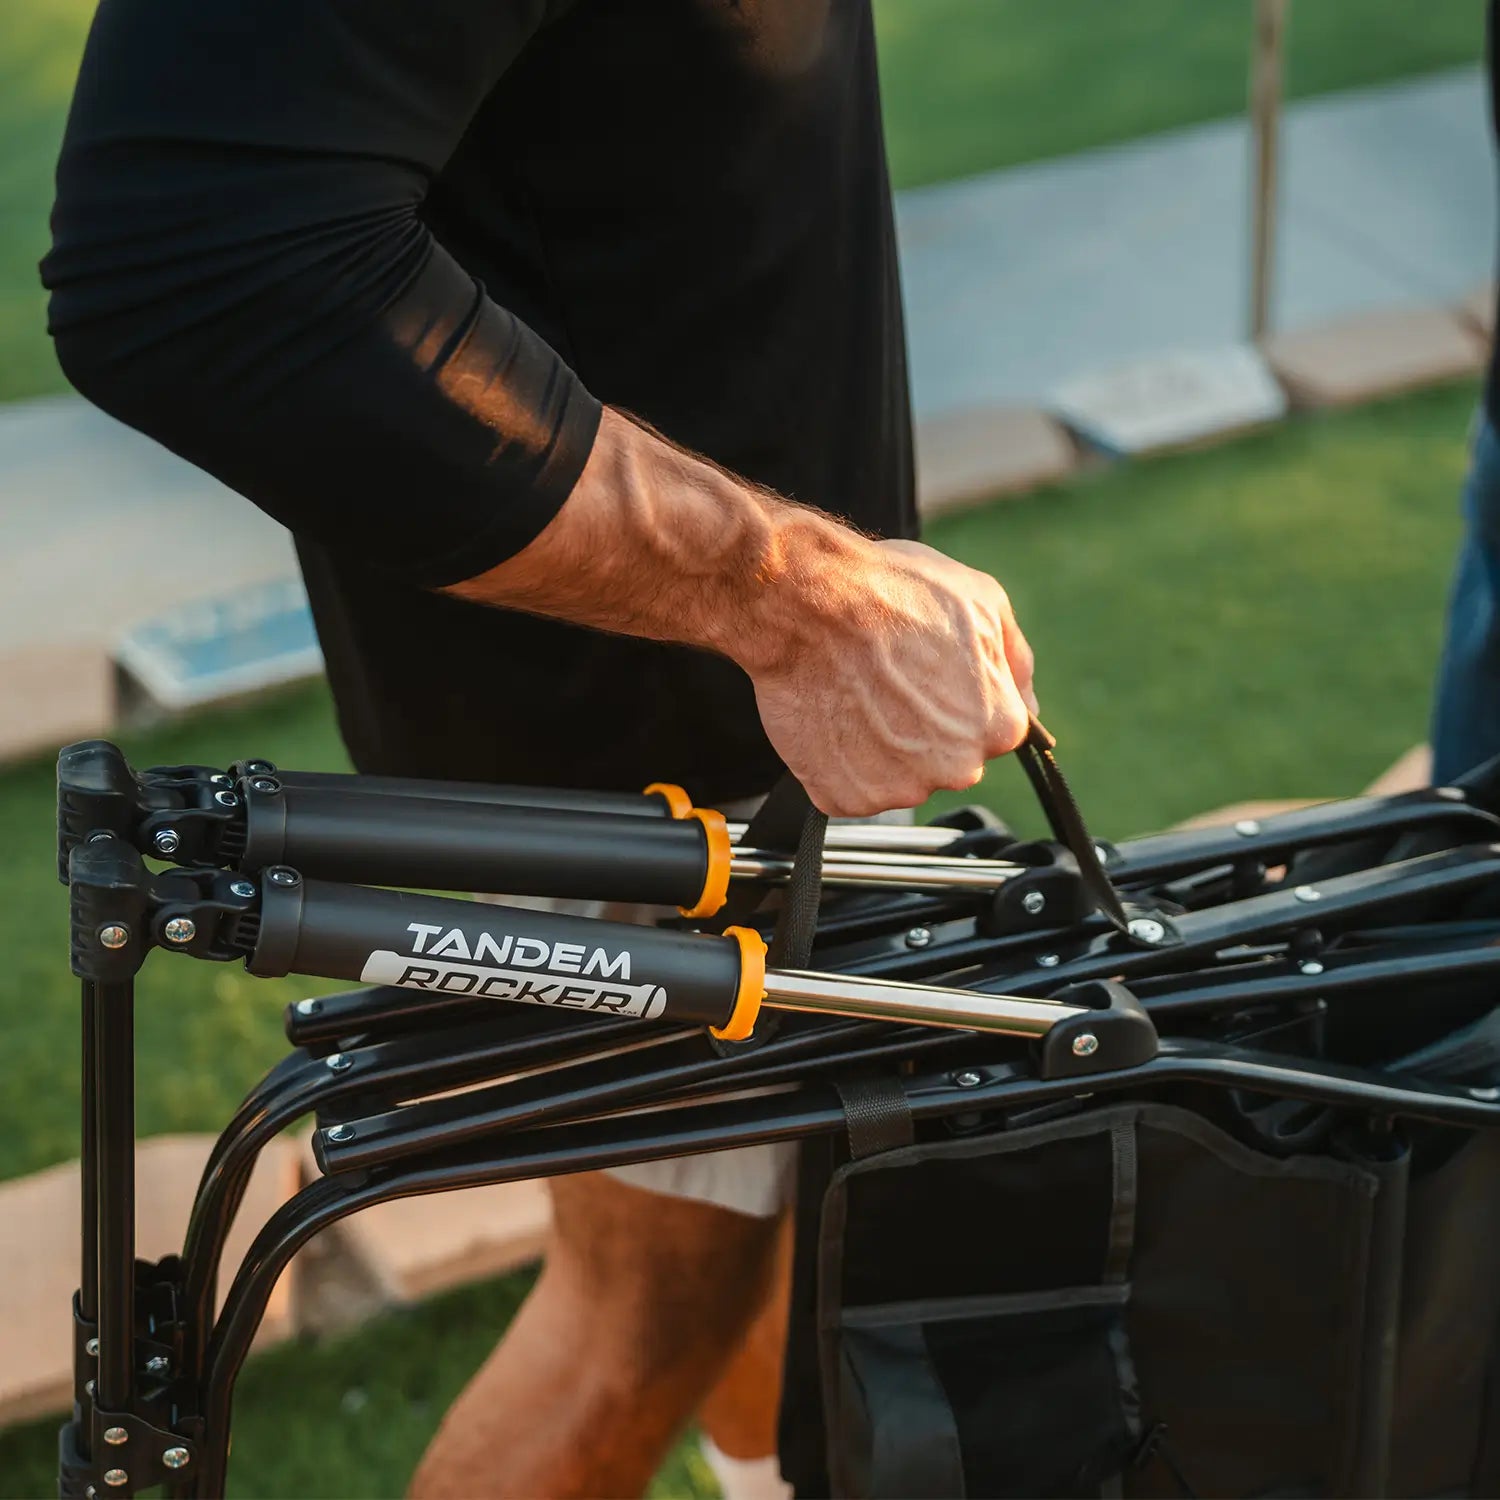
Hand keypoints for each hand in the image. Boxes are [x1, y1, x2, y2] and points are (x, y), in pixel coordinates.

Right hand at [744, 536, 1037, 817]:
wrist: (806, 603)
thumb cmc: (890, 593)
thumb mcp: (982, 600)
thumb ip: (1015, 662)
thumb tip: (1027, 700)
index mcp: (997, 726)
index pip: (991, 731)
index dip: (958, 699)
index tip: (928, 676)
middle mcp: (955, 768)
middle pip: (945, 760)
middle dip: (921, 728)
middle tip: (889, 683)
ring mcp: (898, 788)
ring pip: (897, 776)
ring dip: (879, 747)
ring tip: (857, 694)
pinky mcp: (846, 797)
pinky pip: (850, 788)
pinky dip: (840, 762)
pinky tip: (835, 715)